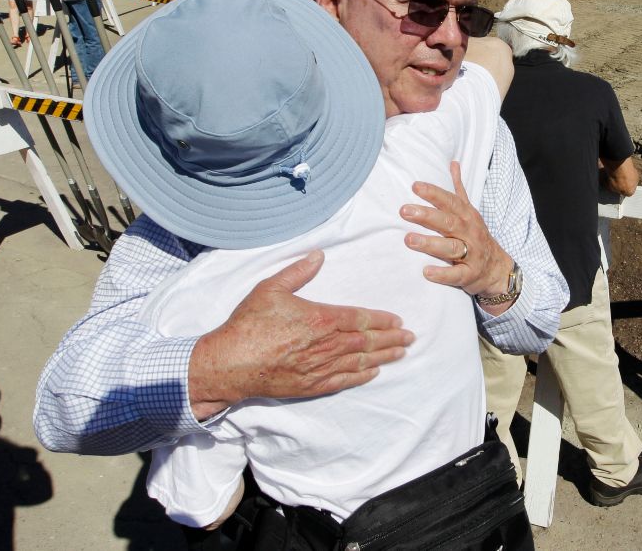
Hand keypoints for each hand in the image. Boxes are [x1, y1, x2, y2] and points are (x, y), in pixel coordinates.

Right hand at [187, 251, 414, 419]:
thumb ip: (298, 272)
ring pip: (359, 361)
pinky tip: (374, 372)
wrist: (230, 362)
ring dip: (383, 356)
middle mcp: (326, 344)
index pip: (360, 318)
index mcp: (320, 318)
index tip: (397, 320)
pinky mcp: (310, 385)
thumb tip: (319, 256)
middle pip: (366, 341)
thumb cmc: (249, 323)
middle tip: (411, 338)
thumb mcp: (271, 288)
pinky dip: (361, 376)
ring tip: (401, 353)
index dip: (381, 320)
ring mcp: (319, 367)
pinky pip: (343, 381)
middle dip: (391, 338)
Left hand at [401, 161, 514, 311]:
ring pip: (452, 247)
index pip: (450, 201)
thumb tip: (453, 163)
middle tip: (404, 211)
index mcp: (467, 216)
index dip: (434, 193)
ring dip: (430, 243)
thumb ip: (459, 189)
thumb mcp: (470, 211)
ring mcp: (471, 254)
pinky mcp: (469, 274)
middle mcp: (470, 233)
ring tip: (409, 239)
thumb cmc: (476, 237)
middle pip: (448, 222)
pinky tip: (426, 271)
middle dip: (427, 216)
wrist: (497, 268)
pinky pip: (457, 275)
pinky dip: (442, 274)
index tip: (415, 186)